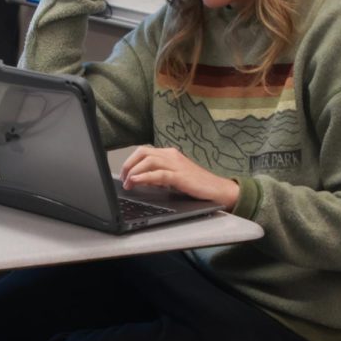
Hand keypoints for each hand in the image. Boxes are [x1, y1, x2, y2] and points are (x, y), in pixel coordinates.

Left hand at [119, 146, 239, 208]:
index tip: (123, 174)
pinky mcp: (180, 176)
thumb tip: (139, 179)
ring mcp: (176, 165)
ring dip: (134, 171)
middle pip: (143, 152)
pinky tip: (136, 181)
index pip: (144, 151)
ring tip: (127, 182)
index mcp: (169, 154)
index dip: (130, 161)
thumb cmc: (196, 185)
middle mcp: (171, 156)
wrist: (217, 189)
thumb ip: (157, 176)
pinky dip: (144, 177)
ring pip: (148, 161)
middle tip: (122, 178)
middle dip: (128, 164)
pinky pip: (158, 174)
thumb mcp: (172, 178)